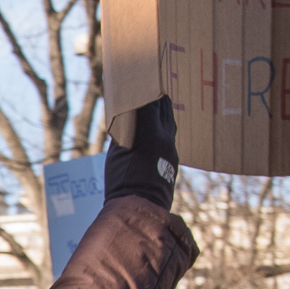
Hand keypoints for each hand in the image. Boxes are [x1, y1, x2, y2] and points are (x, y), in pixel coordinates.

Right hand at [104, 95, 179, 210]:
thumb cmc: (123, 183)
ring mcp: (172, 149)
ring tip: (156, 103)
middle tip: (151, 84)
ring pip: (170, 121)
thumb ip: (124, 133)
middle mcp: (166, 138)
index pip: (150, 102)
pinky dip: (163, 127)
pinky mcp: (173, 160)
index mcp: (151, 133)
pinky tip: (156, 128)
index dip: (146, 90)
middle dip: (157, 96)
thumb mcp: (117, 154)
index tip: (142, 79)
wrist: (140, 208)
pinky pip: (169, 136)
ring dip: (163, 111)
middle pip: (164, 108)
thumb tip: (126, 119)